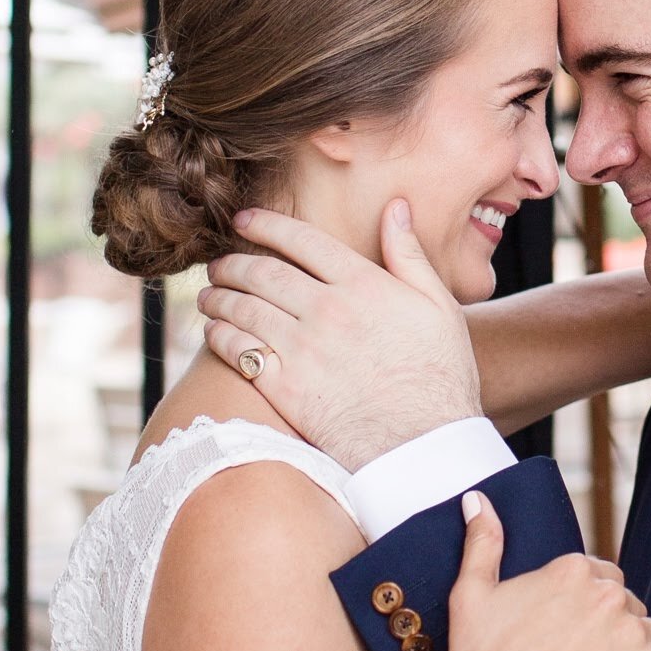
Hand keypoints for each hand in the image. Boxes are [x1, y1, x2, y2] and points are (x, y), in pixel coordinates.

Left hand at [199, 201, 481, 470]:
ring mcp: (302, 349)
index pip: (302, 240)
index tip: (246, 220)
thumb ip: (410, 254)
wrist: (425, 443)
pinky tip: (213, 332)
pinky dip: (219, 336)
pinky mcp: (285, 387)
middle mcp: (327, 309)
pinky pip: (238, 351)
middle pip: (263, 272)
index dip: (267, 224)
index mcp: (363, 284)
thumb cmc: (441, 376)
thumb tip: (396, 207)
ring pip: (243, 308)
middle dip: (233, 262)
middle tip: (218, 264)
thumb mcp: (438, 306)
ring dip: (218, 297)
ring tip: (209, 295)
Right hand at [444, 494, 650, 650]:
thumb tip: (477, 500)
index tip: (567, 630)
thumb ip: (482, 543)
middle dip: (611, 625)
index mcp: (572, 570)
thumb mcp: (471, 595)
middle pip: (626, 602)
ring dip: (637, 649)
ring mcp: (635, 631)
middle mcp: (610, 594)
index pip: (598, 575)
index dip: (584, 604)